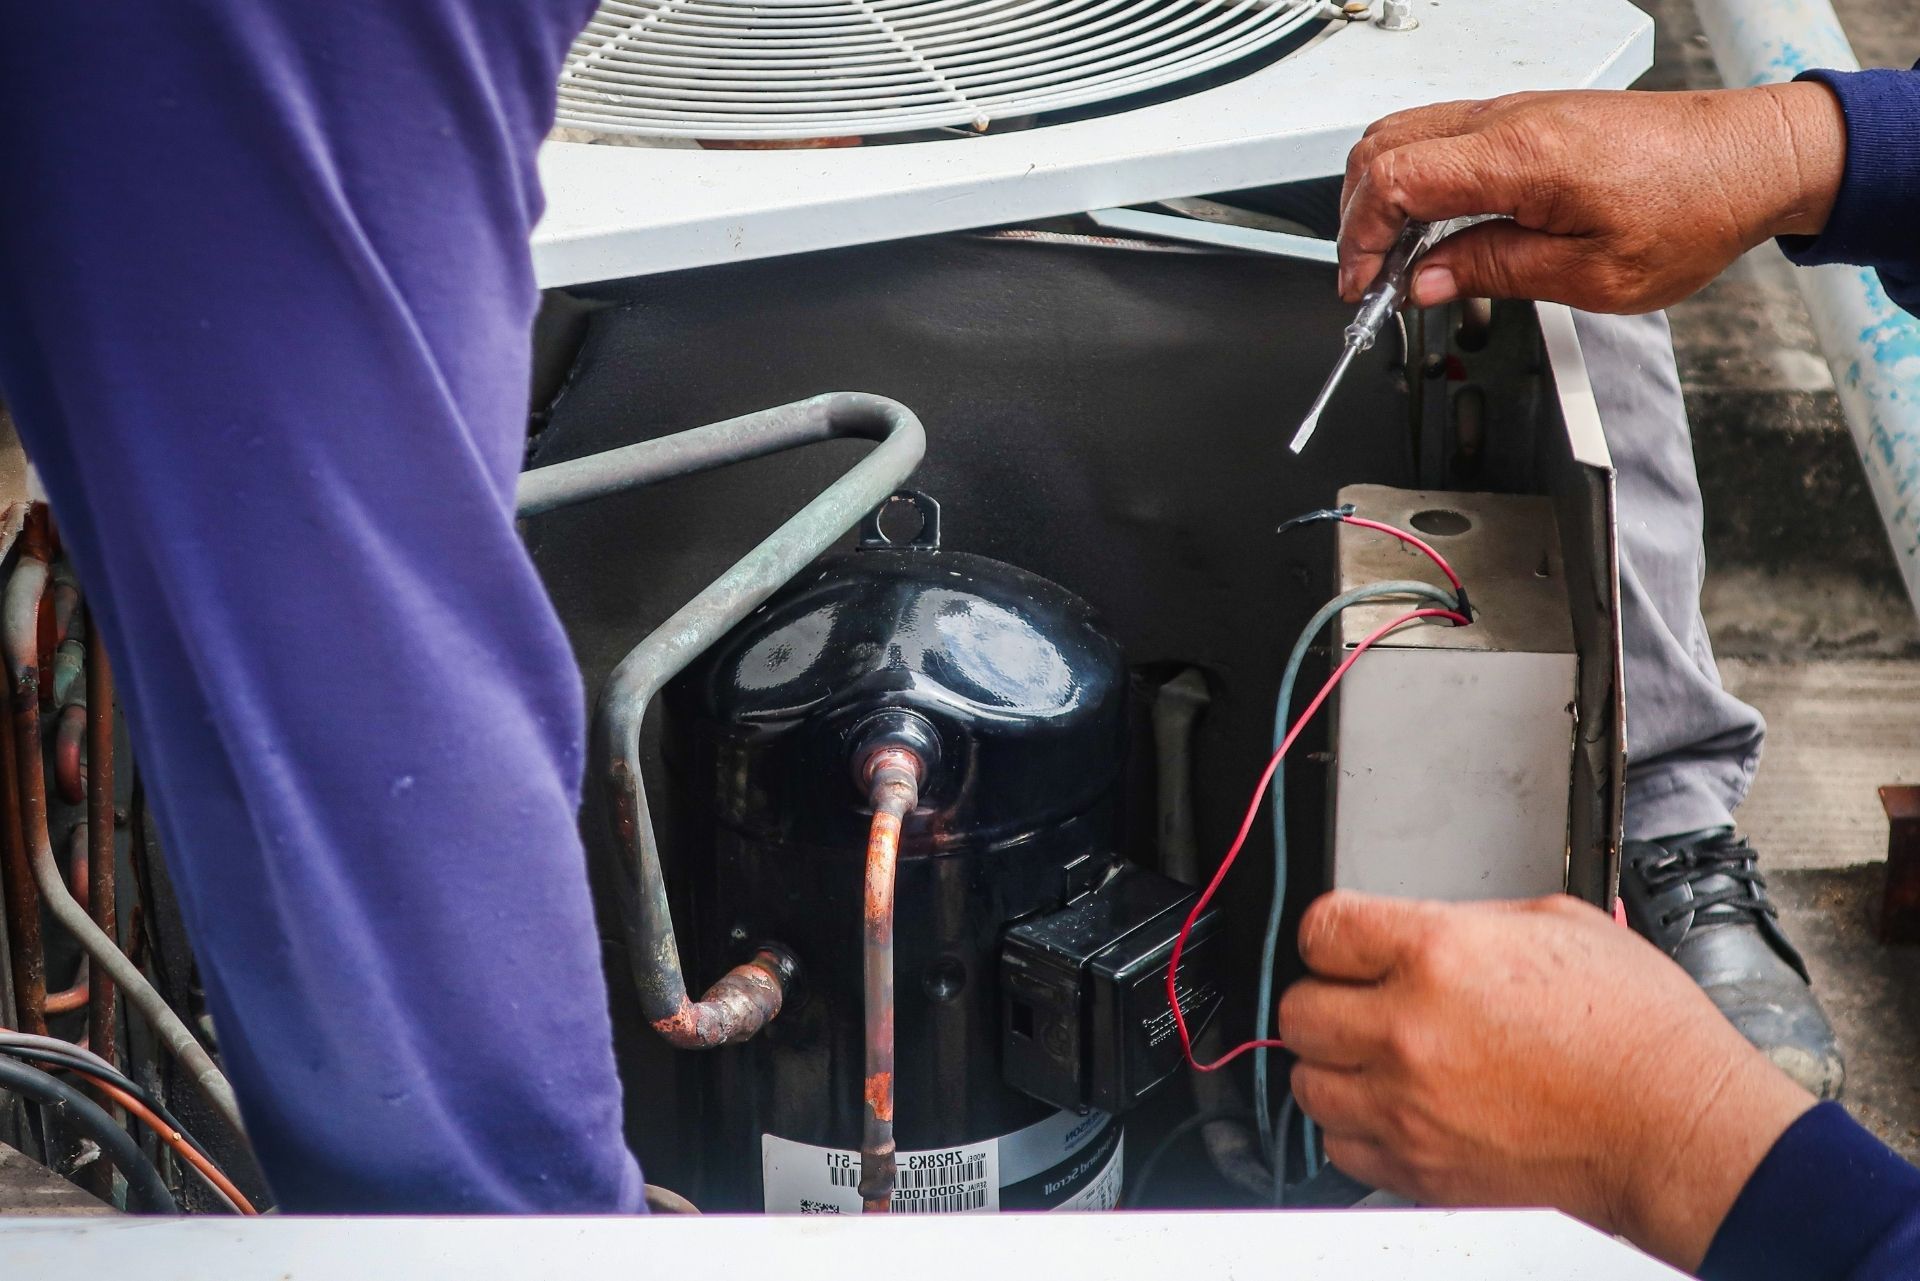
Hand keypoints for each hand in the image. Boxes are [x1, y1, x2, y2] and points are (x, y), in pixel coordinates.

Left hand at [1279, 891, 1815, 1271]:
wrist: (1676, 1126)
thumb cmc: (1638, 1030)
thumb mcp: (1555, 924)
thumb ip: (1465, 922)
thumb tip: (1420, 928)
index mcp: (1439, 954)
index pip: (1320, 930)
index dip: (1331, 934)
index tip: (1344, 944)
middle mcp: (1410, 1031)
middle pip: (1299, 1011)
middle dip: (1327, 999)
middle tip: (1361, 1002)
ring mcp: (1410, 1107)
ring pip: (1308, 1084)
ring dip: (1335, 1067)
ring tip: (1379, 1058)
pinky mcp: (1422, 1169)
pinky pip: (1340, 1149)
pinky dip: (1357, 1129)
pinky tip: (1397, 1107)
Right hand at [1337, 86, 1847, 313]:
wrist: (1752, 158)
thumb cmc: (1694, 208)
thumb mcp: (1592, 276)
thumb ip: (1494, 271)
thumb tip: (1425, 281)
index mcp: (1521, 156)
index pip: (1394, 179)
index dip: (1362, 239)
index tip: (1364, 287)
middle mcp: (1510, 120)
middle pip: (1381, 146)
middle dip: (1356, 218)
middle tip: (1369, 278)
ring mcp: (1515, 112)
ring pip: (1403, 134)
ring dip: (1380, 196)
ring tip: (1394, 258)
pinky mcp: (1526, 119)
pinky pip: (1441, 136)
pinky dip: (1414, 180)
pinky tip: (1431, 228)